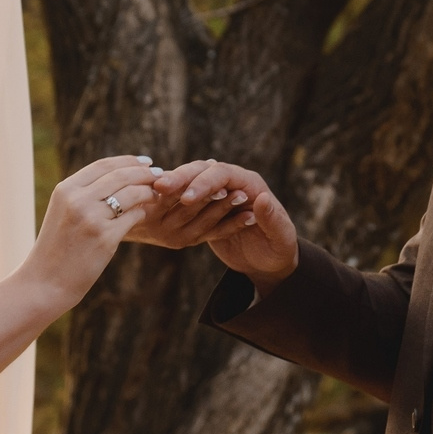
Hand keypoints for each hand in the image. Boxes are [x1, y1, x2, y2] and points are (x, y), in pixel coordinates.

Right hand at [23, 154, 164, 306]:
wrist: (45, 282)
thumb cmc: (57, 248)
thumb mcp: (63, 212)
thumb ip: (83, 193)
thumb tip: (117, 176)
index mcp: (66, 190)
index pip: (103, 165)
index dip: (127, 161)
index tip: (144, 162)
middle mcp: (78, 200)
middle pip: (121, 175)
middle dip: (144, 173)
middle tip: (159, 174)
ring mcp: (92, 219)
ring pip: (132, 193)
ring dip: (149, 191)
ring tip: (156, 194)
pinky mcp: (105, 238)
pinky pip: (134, 216)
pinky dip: (142, 212)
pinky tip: (144, 214)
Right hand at [144, 160, 296, 291]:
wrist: (272, 261)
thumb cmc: (281, 247)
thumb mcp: (281, 236)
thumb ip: (272, 218)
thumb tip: (260, 198)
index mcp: (249, 183)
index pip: (222, 174)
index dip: (204, 183)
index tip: (186, 198)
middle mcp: (231, 183)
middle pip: (201, 172)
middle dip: (180, 178)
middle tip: (158, 188)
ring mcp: (216, 195)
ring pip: (189, 183)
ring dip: (171, 187)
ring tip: (151, 192)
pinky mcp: (205, 211)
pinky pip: (186, 201)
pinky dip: (172, 200)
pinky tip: (156, 201)